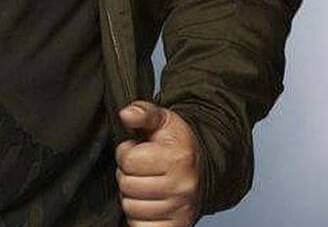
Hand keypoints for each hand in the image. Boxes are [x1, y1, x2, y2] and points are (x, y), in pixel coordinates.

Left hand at [115, 100, 201, 225]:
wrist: (201, 167)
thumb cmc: (177, 144)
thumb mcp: (162, 120)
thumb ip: (143, 112)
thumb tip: (125, 114)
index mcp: (177, 157)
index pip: (128, 160)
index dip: (126, 152)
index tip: (136, 150)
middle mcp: (182, 186)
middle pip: (127, 185)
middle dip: (127, 174)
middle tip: (140, 169)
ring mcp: (180, 209)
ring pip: (131, 207)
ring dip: (131, 196)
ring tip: (144, 184)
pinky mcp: (177, 226)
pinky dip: (139, 218)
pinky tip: (147, 202)